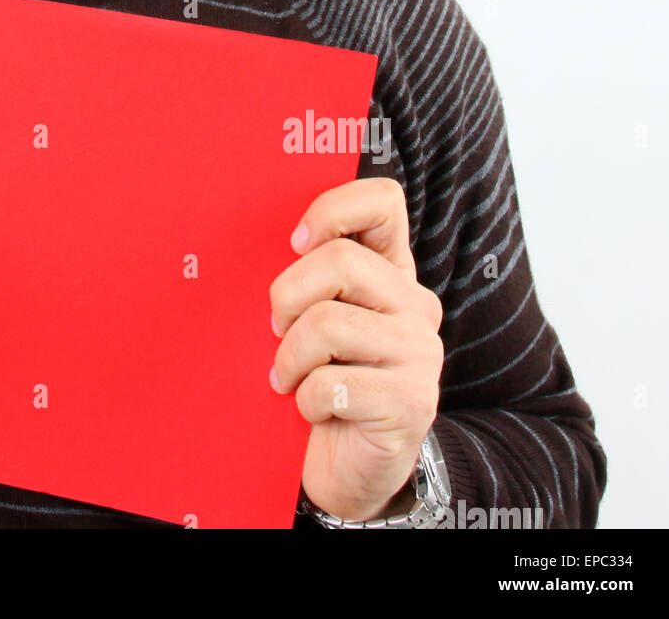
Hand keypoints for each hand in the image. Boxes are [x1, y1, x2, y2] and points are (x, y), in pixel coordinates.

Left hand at [268, 176, 442, 520]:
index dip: (332, 208)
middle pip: (340, 261)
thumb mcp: (310, 318)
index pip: (382, 202)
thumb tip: (248, 237)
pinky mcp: (412, 403)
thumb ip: (304, 277)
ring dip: (291, 357)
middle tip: (277, 329)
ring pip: (328, 324)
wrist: (350, 466)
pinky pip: (333, 384)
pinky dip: (306, 400)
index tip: (294, 242)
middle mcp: (414, 304)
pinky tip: (315, 410)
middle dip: (288, 296)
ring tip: (291, 377)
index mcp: (389, 271)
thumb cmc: (320, 378)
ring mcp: (420, 354)